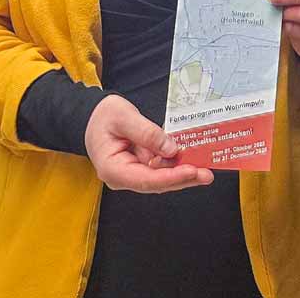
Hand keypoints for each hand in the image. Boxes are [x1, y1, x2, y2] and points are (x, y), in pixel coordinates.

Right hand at [83, 94, 213, 192]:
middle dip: (183, 178)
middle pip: (157, 183)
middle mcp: (123, 177)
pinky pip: (161, 168)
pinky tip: (193, 160)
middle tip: (206, 174)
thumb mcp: (123, 117)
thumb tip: (170, 149)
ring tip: (205, 168)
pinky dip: (177, 164)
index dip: (170, 178)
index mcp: (113, 169)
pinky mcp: (141, 167)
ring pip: (161, 178)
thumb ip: (147, 133)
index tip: (190, 171)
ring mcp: (133, 173)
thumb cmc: (103, 117)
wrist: (93, 117)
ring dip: (183, 173)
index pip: (146, 180)